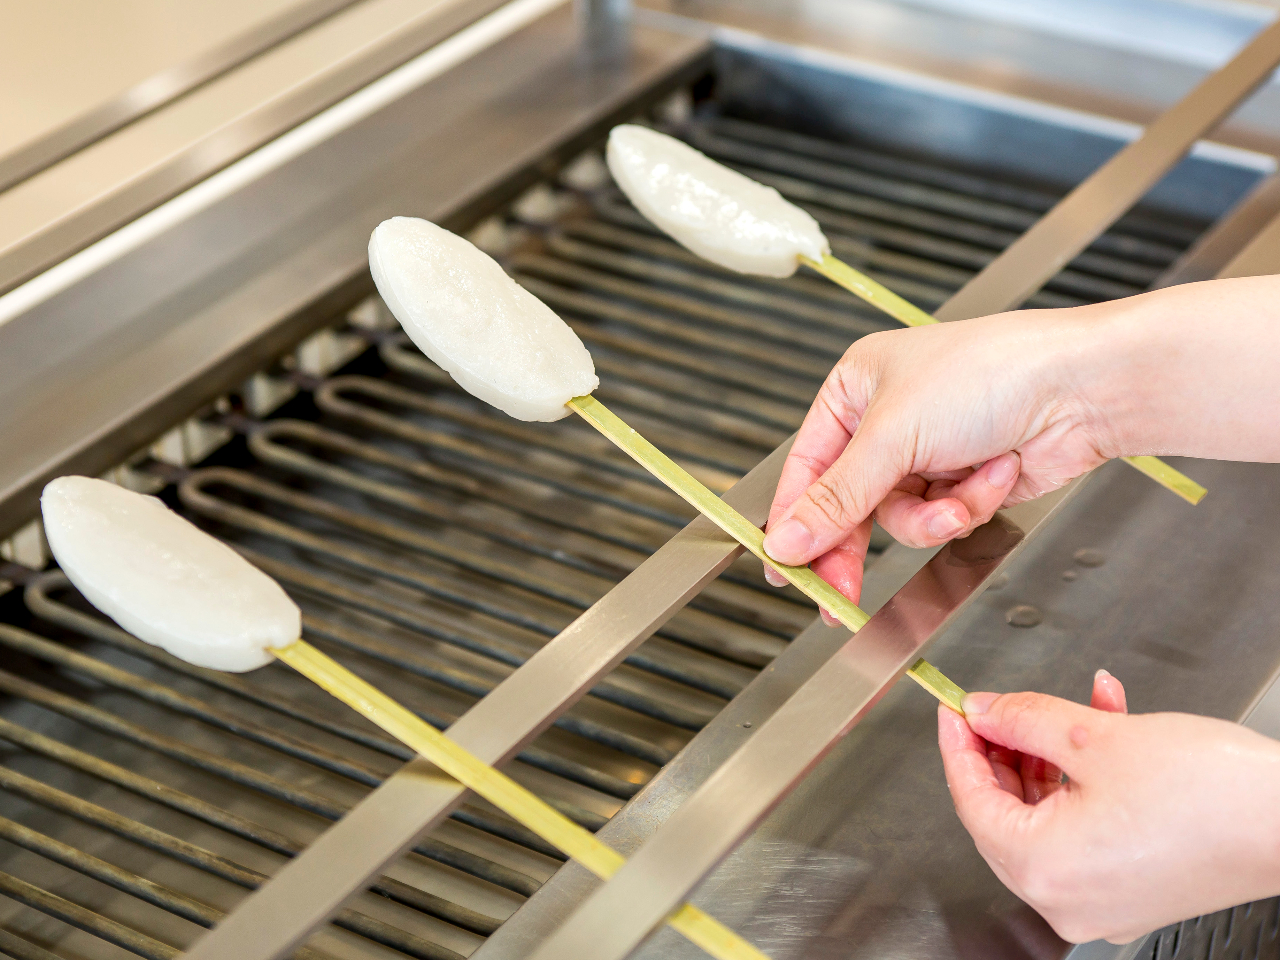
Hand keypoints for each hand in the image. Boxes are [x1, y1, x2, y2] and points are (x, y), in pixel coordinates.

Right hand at [761, 276, 1279, 606]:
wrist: (1080, 388)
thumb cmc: (992, 373)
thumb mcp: (894, 436)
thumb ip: (837, 498)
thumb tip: (786, 539)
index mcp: (855, 389)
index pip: (807, 467)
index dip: (793, 520)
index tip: (784, 567)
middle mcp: (885, 422)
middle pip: (848, 504)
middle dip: (856, 543)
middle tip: (841, 591)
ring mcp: (926, 454)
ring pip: (897, 520)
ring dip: (930, 520)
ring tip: (957, 502)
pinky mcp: (963, 481)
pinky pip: (941, 520)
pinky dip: (966, 507)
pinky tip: (992, 477)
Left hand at [939, 671, 1279, 942]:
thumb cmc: (1208, 793)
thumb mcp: (1090, 735)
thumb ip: (1022, 719)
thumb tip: (982, 711)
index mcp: (1042, 869)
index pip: (971, 799)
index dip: (959, 745)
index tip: (954, 708)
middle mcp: (1066, 900)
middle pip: (1005, 812)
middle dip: (1004, 748)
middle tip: (999, 706)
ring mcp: (1101, 900)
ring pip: (1047, 815)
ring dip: (1050, 755)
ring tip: (1063, 706)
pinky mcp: (1133, 890)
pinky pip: (1085, 828)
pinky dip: (1085, 780)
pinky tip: (1101, 726)